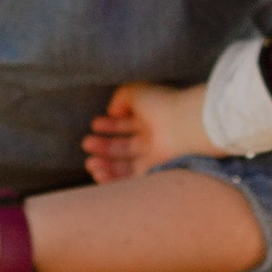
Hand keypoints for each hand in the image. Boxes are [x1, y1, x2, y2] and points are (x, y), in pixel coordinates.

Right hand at [82, 81, 211, 183]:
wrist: (185, 125)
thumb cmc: (162, 104)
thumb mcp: (137, 92)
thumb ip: (121, 97)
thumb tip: (112, 110)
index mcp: (151, 118)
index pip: (127, 123)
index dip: (110, 125)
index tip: (94, 125)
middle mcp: (153, 138)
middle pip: (124, 146)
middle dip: (104, 146)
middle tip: (86, 144)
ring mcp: (155, 156)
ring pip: (127, 164)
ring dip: (106, 165)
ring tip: (90, 163)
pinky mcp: (157, 172)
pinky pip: (134, 178)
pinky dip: (116, 179)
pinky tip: (99, 175)